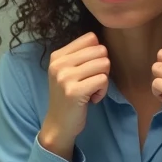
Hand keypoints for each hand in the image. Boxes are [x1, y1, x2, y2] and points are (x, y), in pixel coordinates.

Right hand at [39, 32, 109, 161]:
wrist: (59, 124)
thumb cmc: (68, 97)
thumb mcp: (67, 71)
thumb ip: (80, 55)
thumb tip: (99, 42)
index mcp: (57, 56)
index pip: (91, 38)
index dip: (97, 54)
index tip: (88, 70)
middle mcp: (59, 64)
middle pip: (100, 50)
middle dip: (102, 67)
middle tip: (91, 82)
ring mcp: (65, 77)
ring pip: (104, 64)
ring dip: (103, 80)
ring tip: (91, 90)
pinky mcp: (74, 91)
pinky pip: (103, 80)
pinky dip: (102, 91)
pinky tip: (92, 98)